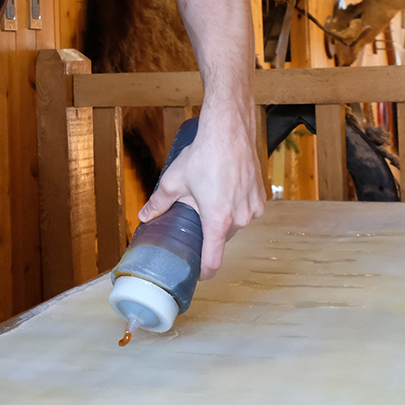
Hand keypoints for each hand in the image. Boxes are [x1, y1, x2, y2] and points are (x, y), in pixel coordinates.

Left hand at [139, 108, 264, 278]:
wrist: (229, 130)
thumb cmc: (204, 154)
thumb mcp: (174, 181)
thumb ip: (158, 203)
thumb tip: (144, 216)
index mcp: (217, 220)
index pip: (213, 260)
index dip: (203, 271)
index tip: (197, 273)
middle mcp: (240, 218)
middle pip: (222, 238)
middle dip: (209, 231)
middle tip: (195, 215)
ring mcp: (253, 208)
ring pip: (235, 223)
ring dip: (223, 217)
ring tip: (210, 197)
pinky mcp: (261, 196)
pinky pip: (246, 210)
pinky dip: (236, 205)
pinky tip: (225, 190)